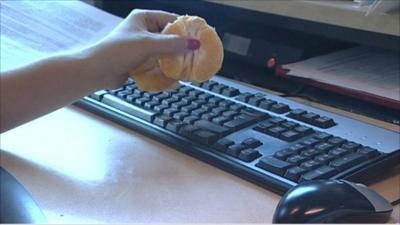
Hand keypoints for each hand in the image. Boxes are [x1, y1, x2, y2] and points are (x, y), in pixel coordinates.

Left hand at [85, 9, 200, 88]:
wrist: (97, 71)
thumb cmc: (118, 51)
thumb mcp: (147, 44)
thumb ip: (171, 44)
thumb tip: (193, 44)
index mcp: (144, 19)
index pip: (171, 20)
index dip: (185, 30)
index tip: (199, 39)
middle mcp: (144, 31)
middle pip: (169, 38)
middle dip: (181, 49)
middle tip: (195, 57)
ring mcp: (142, 48)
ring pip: (164, 53)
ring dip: (174, 62)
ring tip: (186, 70)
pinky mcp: (140, 62)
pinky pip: (157, 65)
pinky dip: (165, 71)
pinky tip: (173, 79)